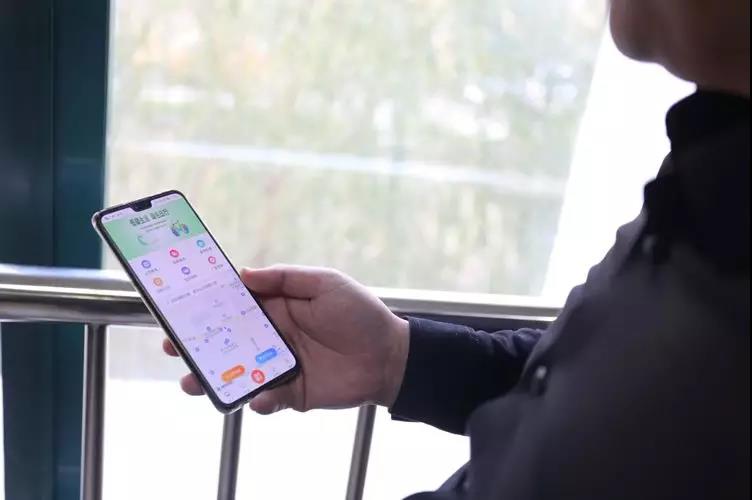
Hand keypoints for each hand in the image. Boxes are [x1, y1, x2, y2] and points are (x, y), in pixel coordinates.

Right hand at [163, 265, 409, 413]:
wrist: (390, 356)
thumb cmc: (360, 314)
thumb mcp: (325, 284)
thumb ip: (285, 279)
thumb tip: (244, 273)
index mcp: (277, 308)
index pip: (235, 306)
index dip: (208, 305)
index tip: (179, 305)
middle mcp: (272, 337)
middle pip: (226, 341)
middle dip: (197, 344)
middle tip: (172, 345)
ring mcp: (279, 366)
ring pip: (237, 373)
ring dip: (213, 378)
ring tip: (191, 382)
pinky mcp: (292, 393)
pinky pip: (266, 399)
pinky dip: (259, 401)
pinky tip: (258, 398)